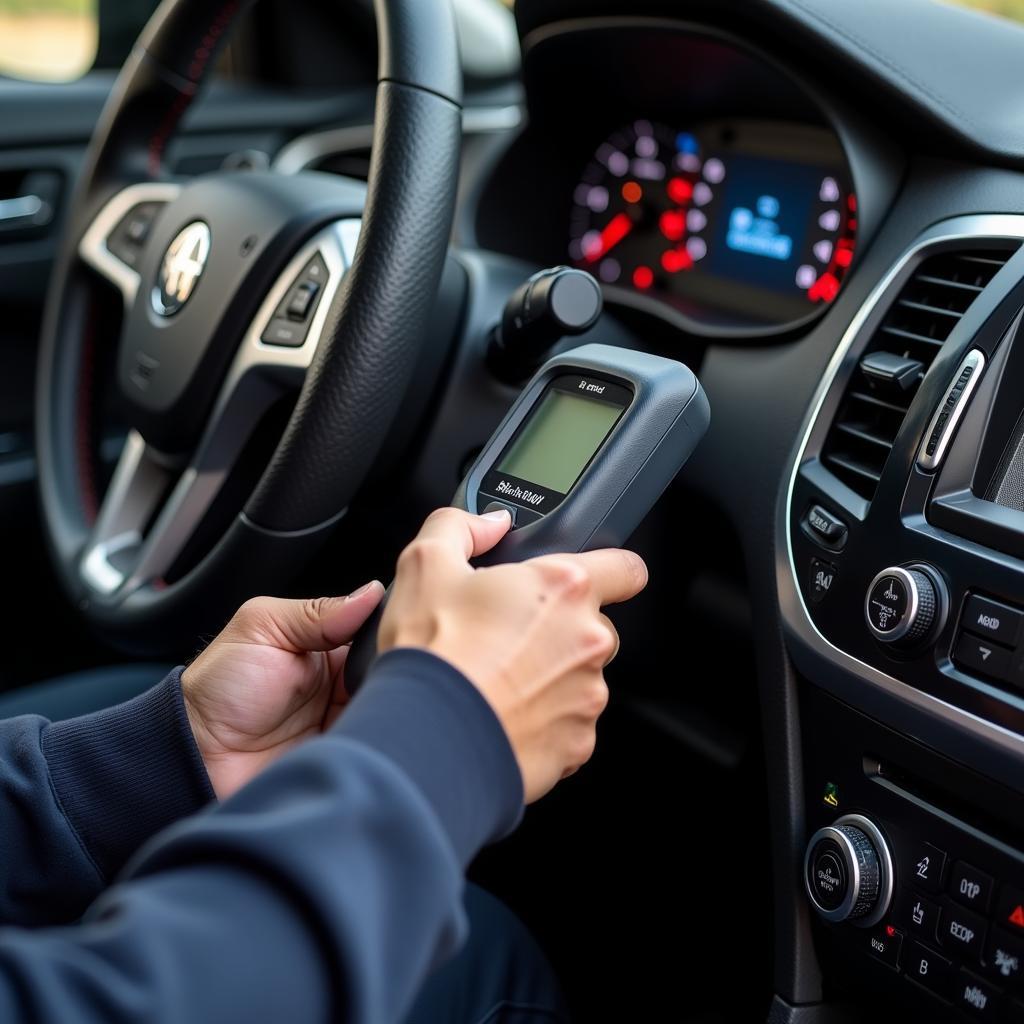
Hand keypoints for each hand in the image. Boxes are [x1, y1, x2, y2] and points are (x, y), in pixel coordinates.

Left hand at [181, 582, 383, 799]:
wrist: (196, 758)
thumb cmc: (219, 691)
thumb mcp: (262, 629)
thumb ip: (317, 611)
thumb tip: (371, 592)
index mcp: (329, 643)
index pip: (380, 628)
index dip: (395, 627)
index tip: (405, 626)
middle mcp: (346, 680)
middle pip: (395, 667)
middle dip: (401, 666)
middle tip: (392, 668)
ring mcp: (351, 718)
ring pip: (395, 705)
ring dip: (394, 702)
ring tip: (381, 699)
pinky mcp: (349, 754)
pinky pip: (383, 743)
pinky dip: (387, 736)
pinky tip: (379, 728)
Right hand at [379, 507, 646, 802]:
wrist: (426, 738)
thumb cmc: (433, 654)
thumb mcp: (426, 565)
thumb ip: (462, 528)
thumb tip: (489, 524)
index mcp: (563, 588)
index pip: (627, 569)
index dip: (611, 571)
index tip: (596, 580)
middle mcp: (588, 640)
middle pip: (596, 627)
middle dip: (562, 630)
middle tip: (511, 637)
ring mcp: (587, 696)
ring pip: (582, 678)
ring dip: (551, 677)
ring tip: (498, 681)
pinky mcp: (577, 744)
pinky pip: (569, 726)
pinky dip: (544, 722)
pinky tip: (503, 715)